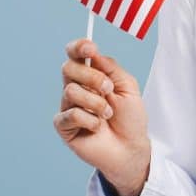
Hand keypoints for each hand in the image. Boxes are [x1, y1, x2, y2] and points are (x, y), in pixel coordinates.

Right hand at [54, 38, 150, 195]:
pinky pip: (69, 115)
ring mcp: (68, 107)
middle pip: (68, 68)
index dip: (78, 47)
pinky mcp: (64, 126)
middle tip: (109, 89)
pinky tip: (97, 127)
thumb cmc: (130, 118)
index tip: (90, 48)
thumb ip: (110, 67)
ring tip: (107, 114)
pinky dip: (89, 120)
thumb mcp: (127, 86)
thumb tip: (93, 53)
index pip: (75, 55)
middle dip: (92, 77)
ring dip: (95, 102)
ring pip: (70, 91)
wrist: (131, 147)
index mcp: (90, 75)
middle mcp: (76, 88)